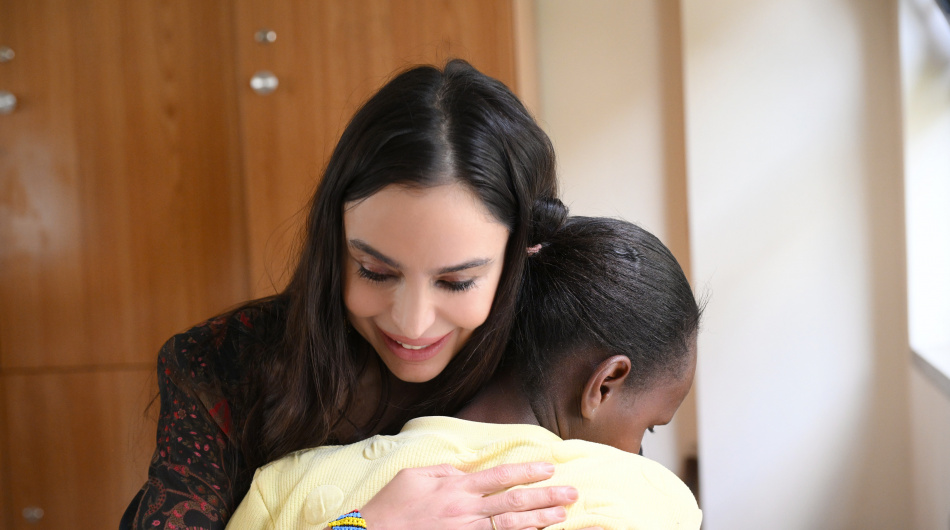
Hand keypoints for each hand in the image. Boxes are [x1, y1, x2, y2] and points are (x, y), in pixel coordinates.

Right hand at [360, 462, 578, 529]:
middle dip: (545, 497)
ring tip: (562, 515)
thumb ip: (444, 472)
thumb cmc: (389, 507)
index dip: (527, 471)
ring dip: (540, 520)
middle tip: (571, 493)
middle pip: (514, 501)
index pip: (499, 476)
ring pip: (511, 525)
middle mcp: (465, 511)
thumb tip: (465, 471)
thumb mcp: (413, 477)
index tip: (549, 468)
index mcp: (455, 488)